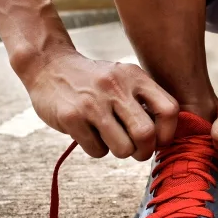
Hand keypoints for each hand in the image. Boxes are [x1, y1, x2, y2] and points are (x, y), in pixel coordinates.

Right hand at [26, 51, 177, 159]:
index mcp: (135, 76)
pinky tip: (89, 133)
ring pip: (123, 149)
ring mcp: (93, 103)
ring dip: (120, 152)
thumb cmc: (95, 81)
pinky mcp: (71, 117)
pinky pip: (97, 150)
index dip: (168, 132)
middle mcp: (116, 87)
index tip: (158, 139)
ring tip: (111, 139)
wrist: (49, 65)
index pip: (169, 110)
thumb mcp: (123, 78)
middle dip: (144, 151)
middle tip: (137, 151)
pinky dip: (97, 149)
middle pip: (146, 134)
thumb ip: (144, 100)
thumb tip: (164, 136)